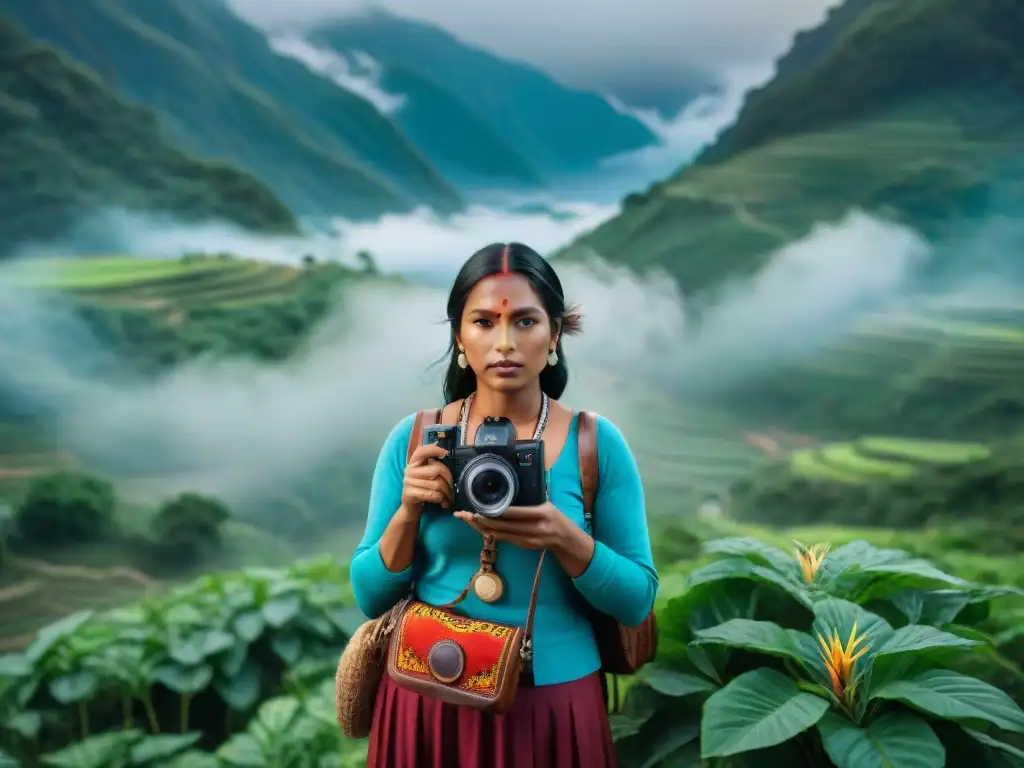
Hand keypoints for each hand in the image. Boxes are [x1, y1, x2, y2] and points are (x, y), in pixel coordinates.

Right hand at [401, 444, 453, 511]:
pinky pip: (432, 495)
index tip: (446, 452)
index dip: (434, 449)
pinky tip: (442, 502)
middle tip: (454, 488)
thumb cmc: (423, 489)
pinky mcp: (409, 494)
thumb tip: (447, 453)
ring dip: (447, 493)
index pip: (422, 451)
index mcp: (413, 463)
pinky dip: (440, 499)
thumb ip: (434, 466)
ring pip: (437, 484)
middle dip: (449, 480)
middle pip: (437, 469)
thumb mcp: (426, 476)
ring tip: (449, 497)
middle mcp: (409, 470)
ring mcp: (408, 482)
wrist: (411, 507)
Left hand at [454, 501, 574, 550]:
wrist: (566, 540)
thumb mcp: (547, 505)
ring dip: (483, 528)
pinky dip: (491, 533)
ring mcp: (528, 540)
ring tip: (468, 520)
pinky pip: (504, 539)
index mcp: (541, 514)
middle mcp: (534, 529)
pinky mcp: (524, 546)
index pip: (515, 513)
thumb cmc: (555, 517)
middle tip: (466, 514)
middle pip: (503, 526)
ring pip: (501, 534)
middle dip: (483, 521)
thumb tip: (509, 487)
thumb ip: (530, 499)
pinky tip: (480, 527)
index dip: (496, 512)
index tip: (480, 507)